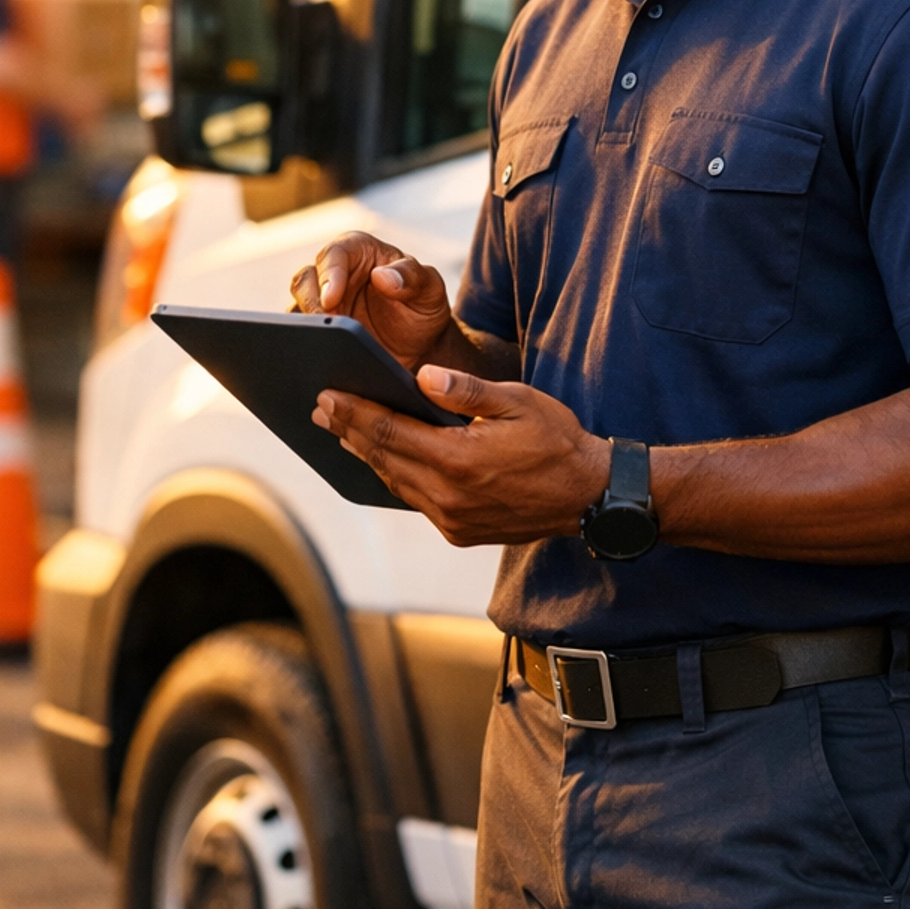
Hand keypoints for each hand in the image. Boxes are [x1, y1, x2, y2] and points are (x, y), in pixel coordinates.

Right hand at [289, 231, 452, 372]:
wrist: (419, 347)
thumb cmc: (423, 307)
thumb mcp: (430, 290)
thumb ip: (413, 277)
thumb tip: (382, 276)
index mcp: (359, 252)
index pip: (336, 254)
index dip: (330, 274)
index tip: (332, 298)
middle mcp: (334, 274)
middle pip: (305, 280)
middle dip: (310, 302)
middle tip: (323, 326)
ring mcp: (321, 305)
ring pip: (295, 309)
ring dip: (302, 326)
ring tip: (318, 345)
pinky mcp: (316, 332)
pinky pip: (298, 337)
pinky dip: (302, 346)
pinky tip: (315, 362)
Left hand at [313, 366, 610, 547]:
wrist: (589, 497)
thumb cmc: (558, 440)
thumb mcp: (518, 402)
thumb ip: (467, 391)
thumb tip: (422, 378)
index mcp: (458, 460)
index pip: (389, 432)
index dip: (354, 412)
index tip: (327, 394)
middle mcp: (448, 496)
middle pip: (383, 458)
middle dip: (348, 430)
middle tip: (320, 407)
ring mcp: (451, 519)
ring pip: (395, 481)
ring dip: (365, 454)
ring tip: (341, 431)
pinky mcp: (458, 531)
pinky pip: (415, 499)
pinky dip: (394, 475)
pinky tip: (384, 458)